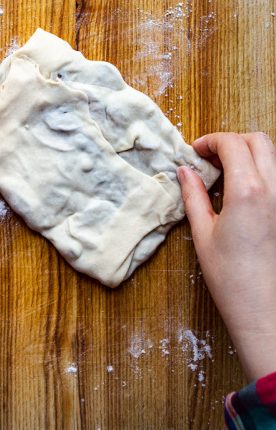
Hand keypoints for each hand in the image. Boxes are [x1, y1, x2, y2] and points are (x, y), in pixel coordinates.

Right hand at [179, 132, 275, 381]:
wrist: (266, 311)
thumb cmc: (233, 279)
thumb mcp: (203, 234)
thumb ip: (194, 196)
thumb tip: (186, 172)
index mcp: (248, 191)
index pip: (232, 144)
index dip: (210, 141)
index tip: (195, 152)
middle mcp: (275, 190)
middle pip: (258, 141)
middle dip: (231, 142)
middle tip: (209, 159)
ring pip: (273, 157)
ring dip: (248, 156)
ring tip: (225, 176)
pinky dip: (261, 174)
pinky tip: (243, 194)